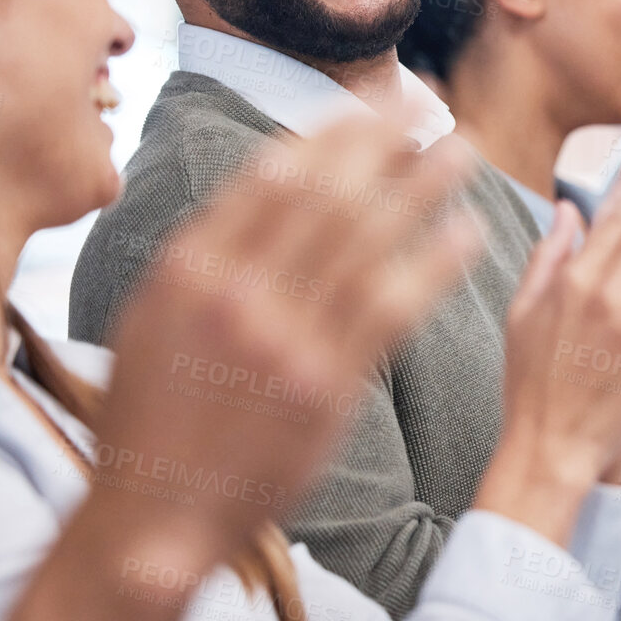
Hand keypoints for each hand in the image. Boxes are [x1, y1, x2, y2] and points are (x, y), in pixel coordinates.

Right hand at [96, 110, 481, 558]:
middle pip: (327, 191)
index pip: (273, 172)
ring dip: (423, 186)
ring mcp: (283, 338)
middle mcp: (235, 291)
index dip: (333, 131)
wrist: (155, 515)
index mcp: (190, 266)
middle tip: (430, 107)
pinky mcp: (326, 385)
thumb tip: (264, 188)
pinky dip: (435, 263)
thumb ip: (208, 256)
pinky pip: (393, 307)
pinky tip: (468, 232)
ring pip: (368, 238)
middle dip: (384, 140)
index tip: (373, 105)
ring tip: (465, 151)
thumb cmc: (154, 417)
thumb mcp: (153, 320)